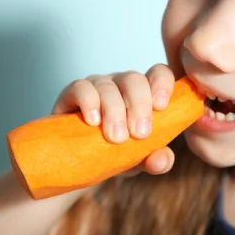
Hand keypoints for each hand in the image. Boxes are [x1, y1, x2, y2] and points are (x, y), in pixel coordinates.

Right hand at [52, 63, 176, 175]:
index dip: (162, 85)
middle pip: (134, 79)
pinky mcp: (72, 93)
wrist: (79, 161)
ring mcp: (97, 86)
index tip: (161, 107)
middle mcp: (122, 85)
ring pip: (108, 86)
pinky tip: (93, 122)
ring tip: (116, 137)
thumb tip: (162, 161)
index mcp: (144, 94)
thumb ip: (156, 160)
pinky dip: (88, 103)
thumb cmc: (115, 153)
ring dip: (114, 111)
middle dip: (139, 106)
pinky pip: (81, 88)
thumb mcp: (139, 160)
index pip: (158, 74)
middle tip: (140, 134)